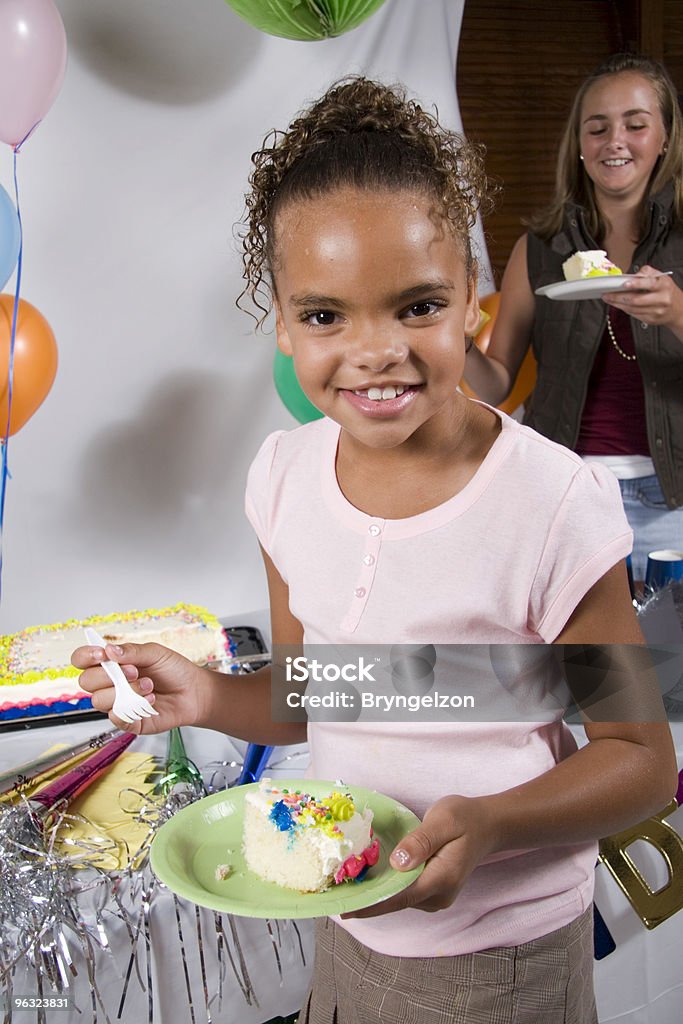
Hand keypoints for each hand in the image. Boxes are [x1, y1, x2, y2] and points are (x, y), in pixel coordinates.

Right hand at [72, 641, 205, 734]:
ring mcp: (117, 703)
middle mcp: (110, 684)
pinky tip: (150, 701)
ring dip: (125, 691)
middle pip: (86, 682)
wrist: (194, 692)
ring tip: (149, 686)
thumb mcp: (155, 653)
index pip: (83, 660)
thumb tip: (109, 650)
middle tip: (134, 671)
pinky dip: (133, 708)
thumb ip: (132, 651)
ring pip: (98, 701)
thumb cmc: (174, 671)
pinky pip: (115, 718)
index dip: (85, 656)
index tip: (100, 654)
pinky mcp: (127, 721)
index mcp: (112, 664)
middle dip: (108, 675)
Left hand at [342, 795, 494, 918]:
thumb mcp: (444, 820)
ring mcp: (436, 897)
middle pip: (395, 902)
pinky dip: (386, 888)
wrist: (487, 825)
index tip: (344, 909)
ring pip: (398, 899)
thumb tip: (398, 862)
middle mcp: (438, 895)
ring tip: (344, 884)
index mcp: (441, 879)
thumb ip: (421, 841)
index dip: (371, 904)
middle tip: (334, 892)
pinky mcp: (432, 891)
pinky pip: (404, 893)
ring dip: (375, 893)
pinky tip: (367, 878)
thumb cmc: (465, 818)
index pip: (399, 897)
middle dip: (366, 899)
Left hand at [603, 265, 682, 333]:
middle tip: (606, 294)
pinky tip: (617, 304)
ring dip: (617, 304)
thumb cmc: (666, 290)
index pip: (649, 284)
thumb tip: (631, 275)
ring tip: (608, 298)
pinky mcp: (651, 320)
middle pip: (636, 299)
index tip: (624, 283)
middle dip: (618, 297)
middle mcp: (661, 299)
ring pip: (632, 308)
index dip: (636, 284)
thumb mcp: (661, 277)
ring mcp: (656, 311)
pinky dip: (623, 309)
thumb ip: (647, 273)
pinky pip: (633, 314)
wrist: (679, 309)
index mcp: (663, 285)